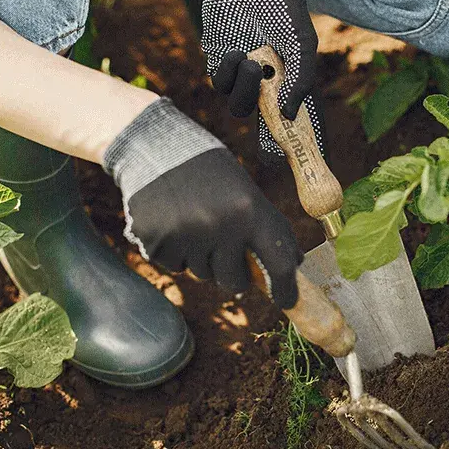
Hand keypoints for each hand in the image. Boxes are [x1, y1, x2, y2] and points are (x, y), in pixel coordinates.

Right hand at [103, 98, 301, 308]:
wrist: (155, 147)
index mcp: (249, 210)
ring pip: (202, 275)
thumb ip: (268, 227)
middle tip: (224, 249)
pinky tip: (172, 222)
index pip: (279, 264)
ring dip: (201, 258)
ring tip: (193, 221)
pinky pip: (174, 267)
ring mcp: (186, 237)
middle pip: (235, 283)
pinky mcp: (156, 242)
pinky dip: (175, 252)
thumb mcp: (246, 191)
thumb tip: (293, 264)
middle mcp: (220, 227)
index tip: (286, 300)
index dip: (286, 289)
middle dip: (233, 274)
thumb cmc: (210, 172)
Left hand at [201, 0, 324, 159]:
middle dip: (270, 147)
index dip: (307, 145)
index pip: (304, 121)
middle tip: (272, 159)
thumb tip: (289, 115)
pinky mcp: (222, 69)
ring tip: (253, 63)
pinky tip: (237, 52)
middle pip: (270, 130)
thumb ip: (301, 80)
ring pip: (242, 108)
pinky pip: (223, 86)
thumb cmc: (281, 8)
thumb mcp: (303, 43)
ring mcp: (246, 80)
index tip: (311, 165)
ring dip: (247, 91)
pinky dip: (230, 73)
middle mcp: (271, 86)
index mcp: (295, 83)